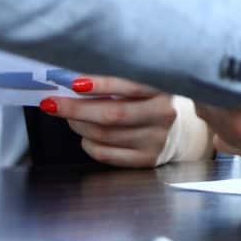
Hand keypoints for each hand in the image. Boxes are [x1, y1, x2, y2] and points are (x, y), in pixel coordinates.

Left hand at [39, 77, 181, 167]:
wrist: (187, 131)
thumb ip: (123, 82)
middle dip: (76, 109)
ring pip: (105, 135)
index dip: (100, 84)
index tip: (74, 82)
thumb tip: (79, 80)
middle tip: (53, 103)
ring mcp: (155, 141)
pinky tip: (84, 136)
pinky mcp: (147, 160)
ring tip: (68, 116)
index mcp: (163, 90)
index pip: (128, 85)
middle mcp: (162, 116)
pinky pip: (107, 155)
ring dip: (79, 125)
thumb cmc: (159, 101)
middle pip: (111, 115)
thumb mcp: (150, 84)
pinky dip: (89, 144)